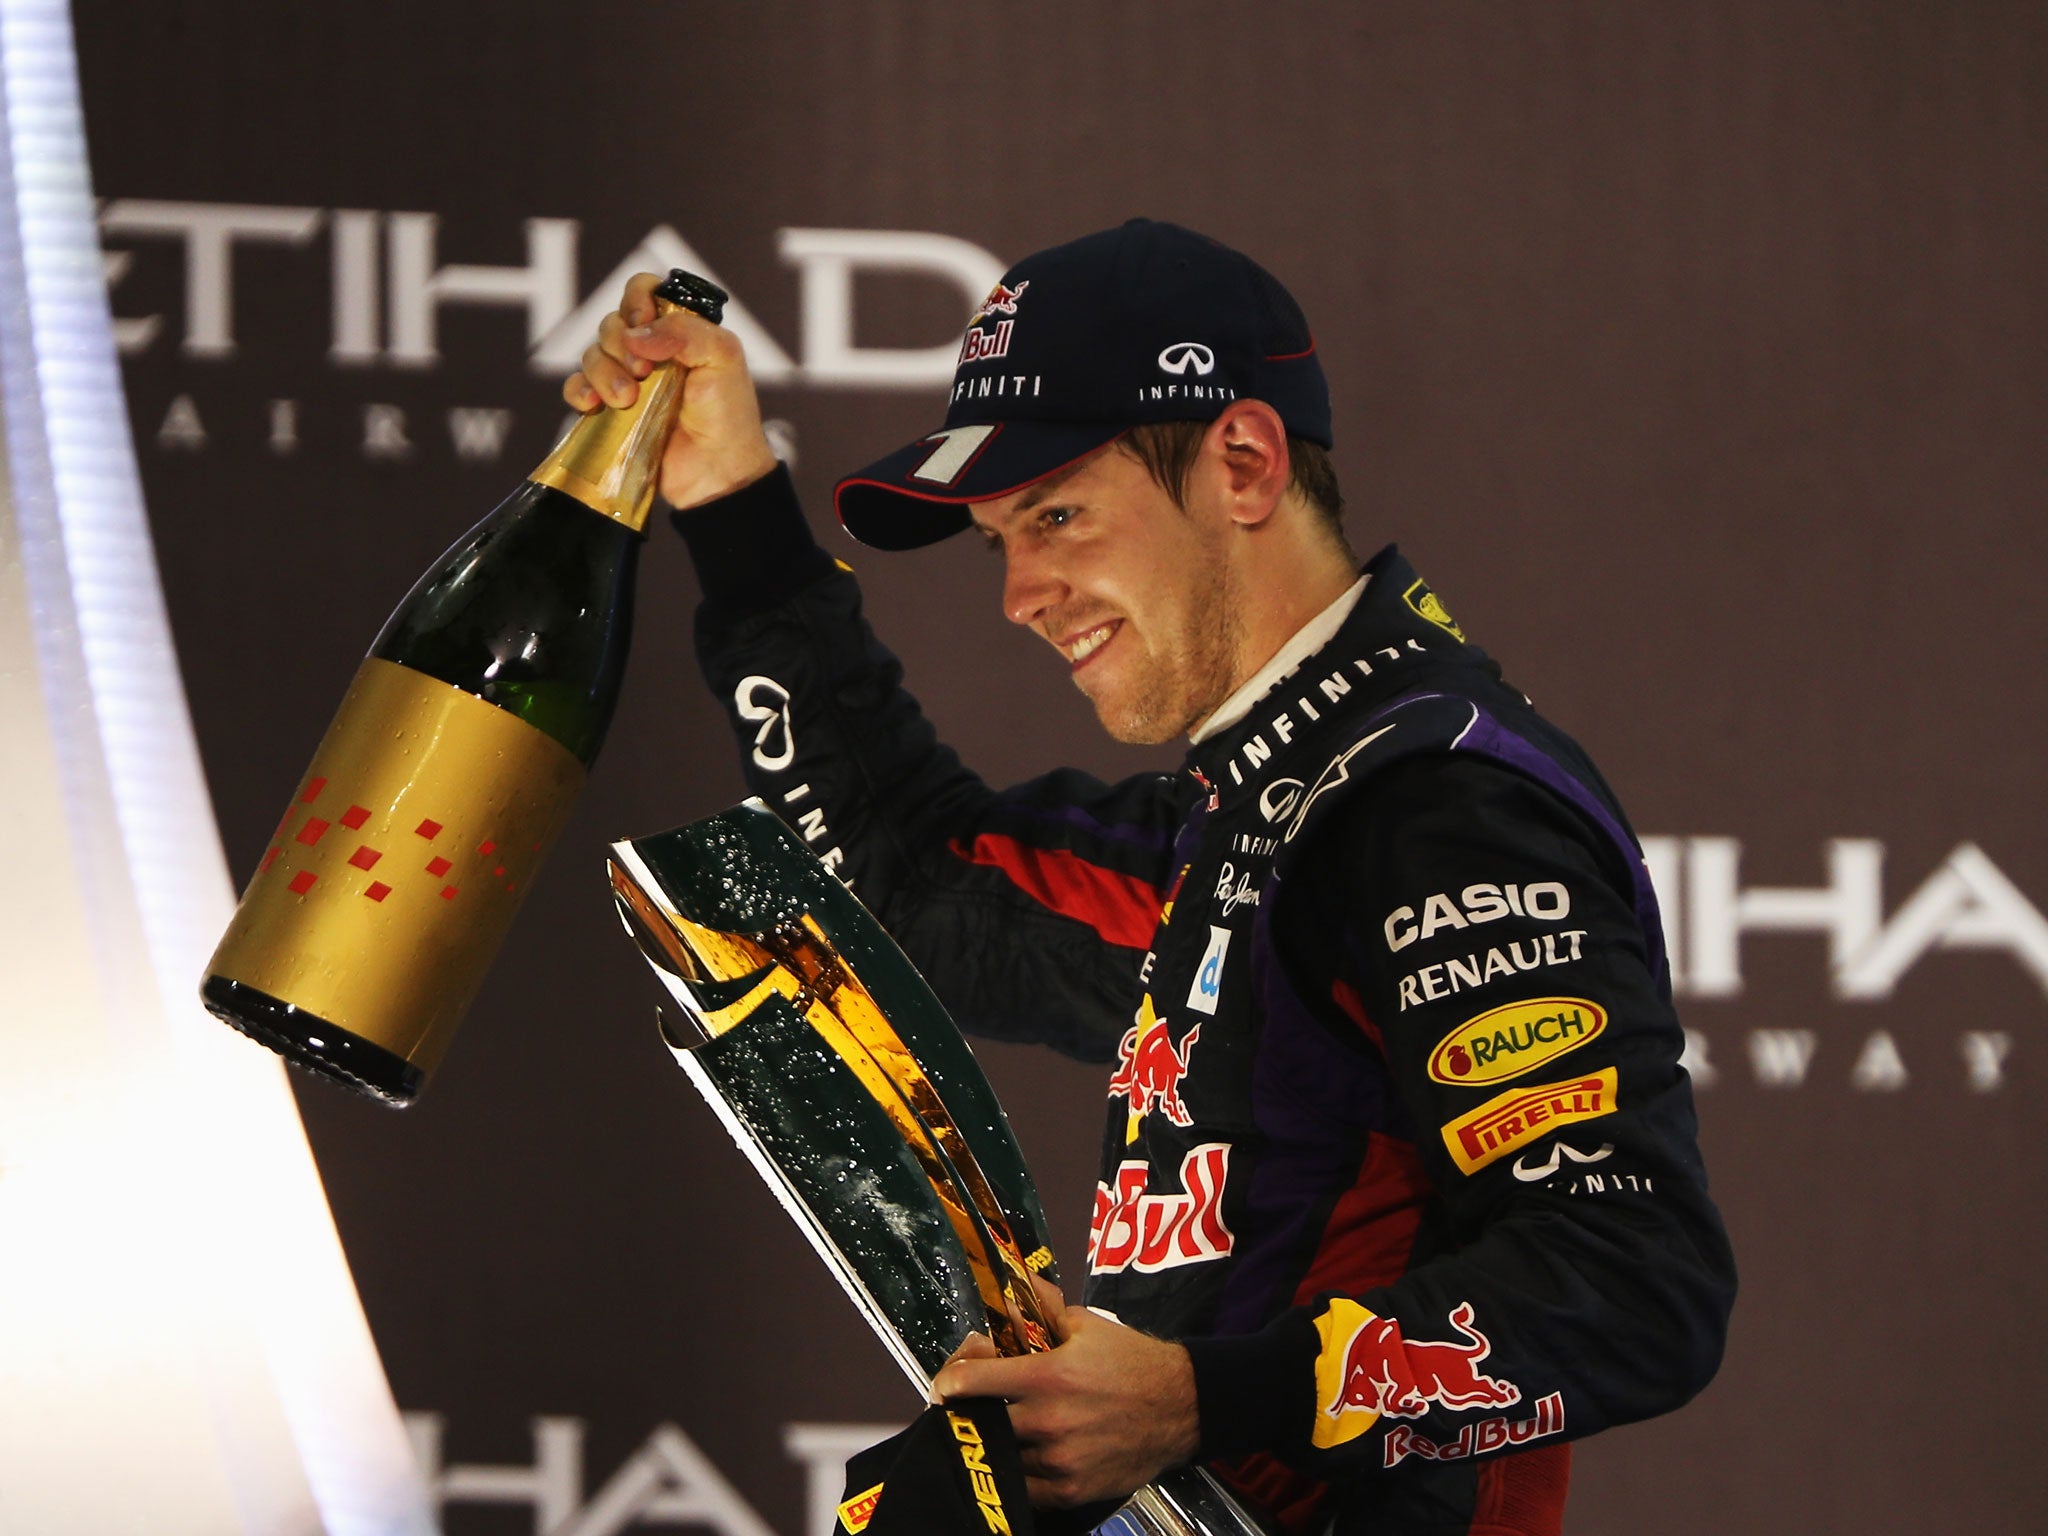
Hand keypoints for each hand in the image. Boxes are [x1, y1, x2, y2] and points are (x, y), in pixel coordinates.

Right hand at [559, 270, 778, 510]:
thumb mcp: (723, 359)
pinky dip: (579, 391)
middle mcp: (649, 351)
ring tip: (627, 400)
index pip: (642, 290)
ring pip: (591, 354)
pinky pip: (576, 387)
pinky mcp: (609, 411)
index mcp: (678, 330)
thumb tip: (636, 334)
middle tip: (644, 372)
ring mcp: (627, 380)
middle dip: (620, 344)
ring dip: (603, 373)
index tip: (643, 322)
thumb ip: (686, 331)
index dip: (636, 300)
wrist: (717, 472)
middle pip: (611, 322)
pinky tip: (594, 405)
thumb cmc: (728, 414)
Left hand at [929, 1277, 1199, 1508]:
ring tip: (1000, 1431)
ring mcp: (1059, 1460)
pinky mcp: (1071, 1490)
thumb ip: (1039, 1306)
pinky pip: (1024, 1490)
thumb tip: (1004, 1288)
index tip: (945, 1384)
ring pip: (1001, 1457)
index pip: (971, 1382)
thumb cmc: (1131, 1361)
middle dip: (970, 1413)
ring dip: (995, 1444)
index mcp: (1046, 1375)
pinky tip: (1022, 1458)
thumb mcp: (1085, 1324)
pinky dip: (1018, 1475)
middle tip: (972, 1408)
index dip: (949, 1381)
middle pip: (981, 1422)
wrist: (1181, 1406)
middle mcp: (1048, 1420)